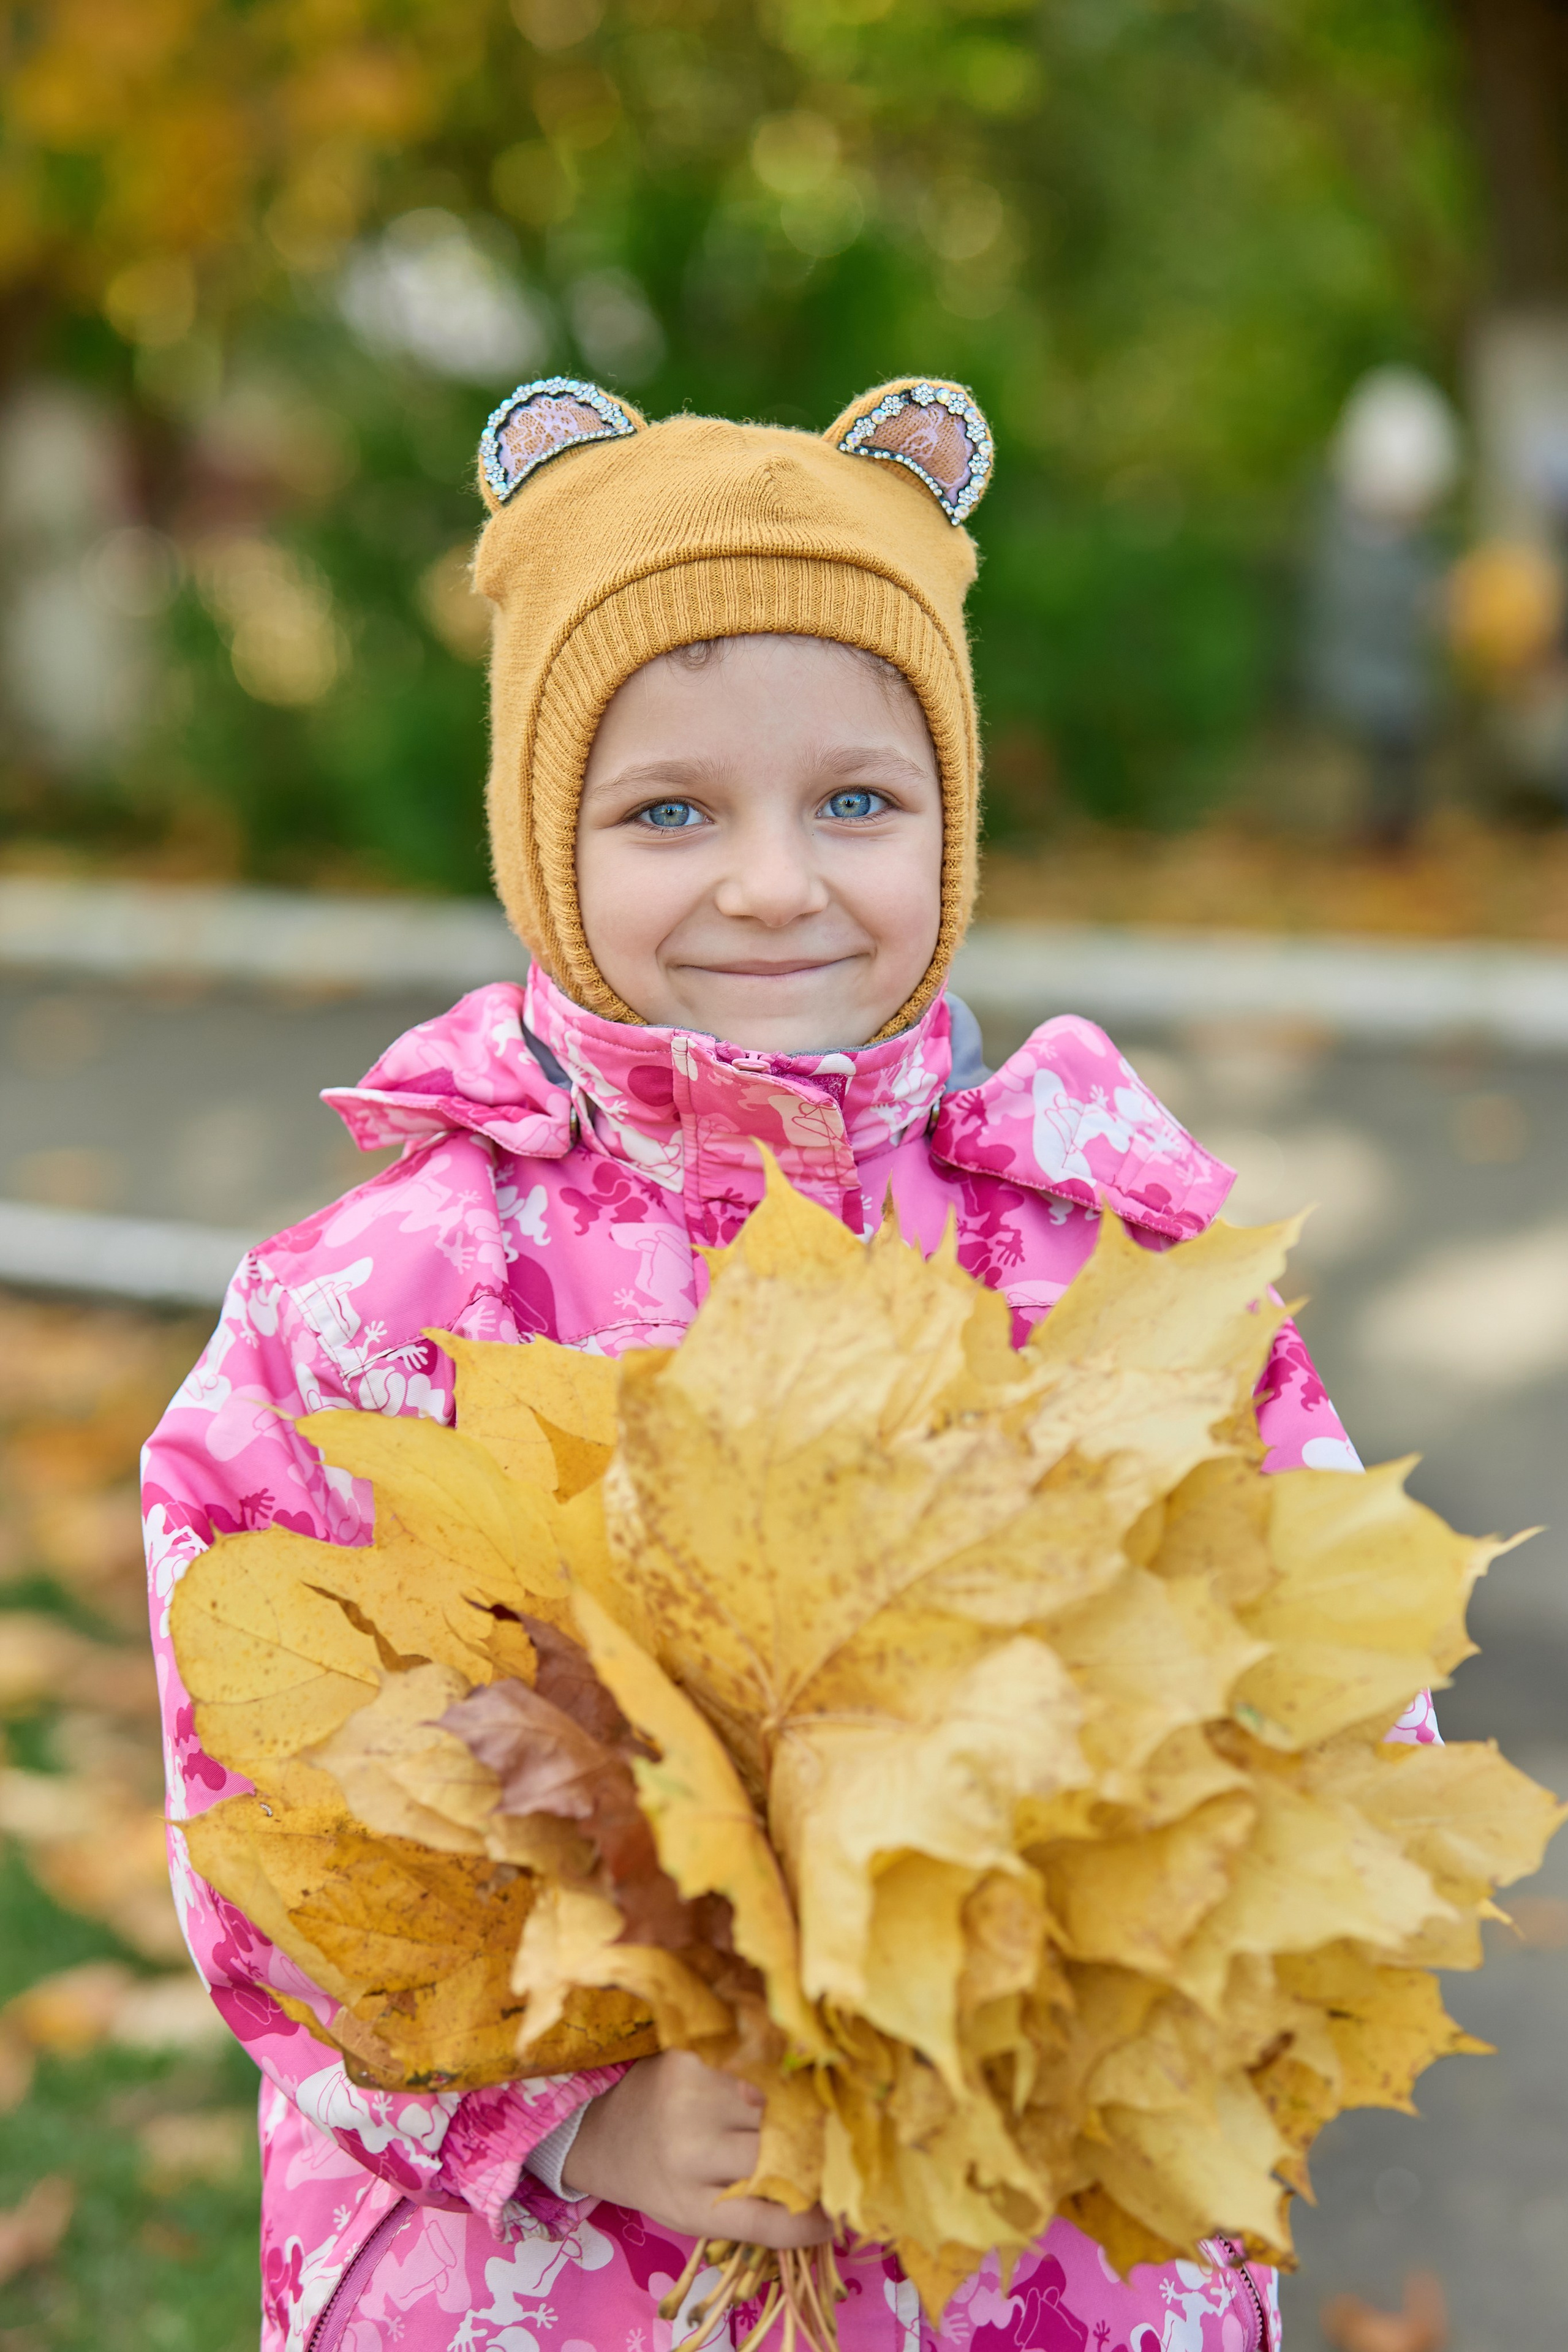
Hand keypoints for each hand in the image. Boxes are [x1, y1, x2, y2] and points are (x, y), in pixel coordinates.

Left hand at [561, 2050, 829, 2247]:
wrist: (606, 2131)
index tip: (840, 2216)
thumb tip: (831, 2210)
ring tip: (813, 2111)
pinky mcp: (691, 2054)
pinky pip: (756, 2062)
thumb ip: (756, 2212)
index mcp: (692, 2206)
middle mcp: (689, 2152)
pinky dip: (774, 2071)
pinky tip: (781, 2075)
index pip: (769, 2221)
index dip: (813, 2221)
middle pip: (780, 2152)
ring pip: (776, 2102)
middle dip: (814, 2154)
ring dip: (799, 2108)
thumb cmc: (662, 2178)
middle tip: (837, 2152)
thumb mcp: (700, 2211)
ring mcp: (689, 2097)